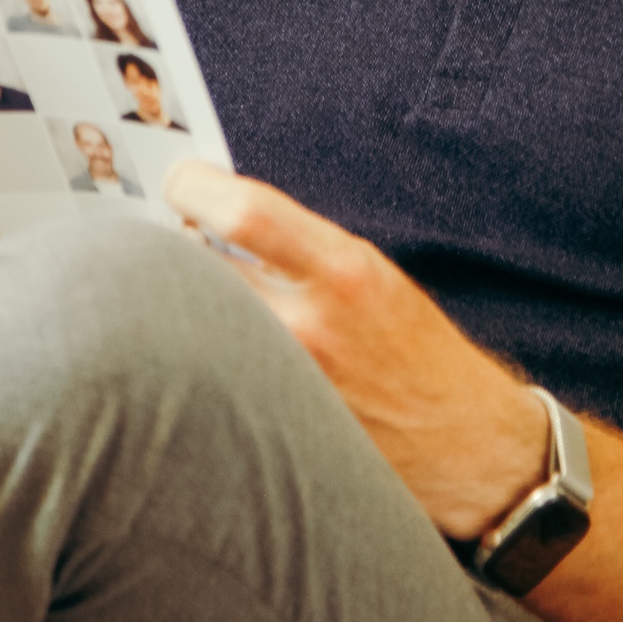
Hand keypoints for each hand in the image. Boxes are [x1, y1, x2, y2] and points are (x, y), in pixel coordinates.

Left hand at [164, 158, 549, 537]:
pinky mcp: (262, 429)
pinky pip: (201, 377)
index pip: (243, 211)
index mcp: (343, 270)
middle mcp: (308, 327)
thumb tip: (217, 214)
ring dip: (175, 303)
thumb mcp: (370, 271)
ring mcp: (280, 384)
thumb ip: (298, 244)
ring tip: (181, 295)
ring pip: (188, 325)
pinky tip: (192, 352)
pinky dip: (188, 356)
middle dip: (169, 247)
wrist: (458, 441)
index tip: (181, 180)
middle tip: (164, 238)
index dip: (194, 187)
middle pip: (195, 268)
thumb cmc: (414, 347)